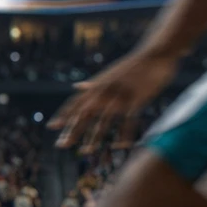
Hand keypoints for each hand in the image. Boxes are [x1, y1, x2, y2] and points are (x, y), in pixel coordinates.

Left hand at [48, 48, 177, 153]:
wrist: (156, 54)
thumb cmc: (133, 66)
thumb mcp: (109, 74)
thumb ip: (93, 84)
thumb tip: (77, 87)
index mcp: (98, 85)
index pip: (75, 102)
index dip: (63, 115)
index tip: (51, 127)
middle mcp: (105, 91)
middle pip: (84, 113)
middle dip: (72, 130)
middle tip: (61, 145)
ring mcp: (120, 95)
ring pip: (103, 119)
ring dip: (93, 136)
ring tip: (85, 151)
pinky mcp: (136, 99)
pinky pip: (128, 120)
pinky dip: (124, 134)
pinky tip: (119, 146)